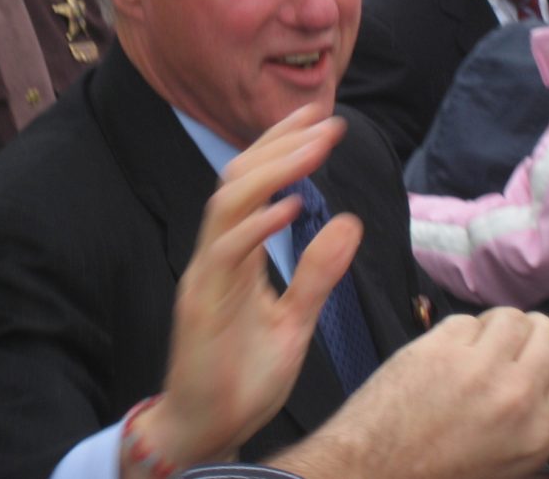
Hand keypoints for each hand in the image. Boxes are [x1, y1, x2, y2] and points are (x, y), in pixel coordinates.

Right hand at [123, 104, 362, 474]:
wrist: (207, 430)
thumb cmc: (244, 377)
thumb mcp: (295, 322)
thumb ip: (317, 273)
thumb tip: (349, 222)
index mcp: (235, 256)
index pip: (254, 185)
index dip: (282, 146)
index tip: (320, 118)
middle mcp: (215, 257)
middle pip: (239, 180)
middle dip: (280, 144)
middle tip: (325, 120)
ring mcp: (204, 276)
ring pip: (227, 203)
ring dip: (272, 170)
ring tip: (315, 148)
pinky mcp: (199, 304)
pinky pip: (224, 253)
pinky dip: (257, 226)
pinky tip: (292, 206)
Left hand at [271, 308, 548, 478]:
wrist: (377, 467)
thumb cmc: (441, 472)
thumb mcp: (510, 462)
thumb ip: (540, 420)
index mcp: (539, 431)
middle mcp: (515, 394)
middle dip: (542, 329)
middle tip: (524, 338)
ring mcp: (475, 366)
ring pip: (509, 317)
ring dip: (502, 324)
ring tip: (486, 343)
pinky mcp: (438, 346)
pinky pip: (468, 319)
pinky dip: (464, 329)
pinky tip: (453, 350)